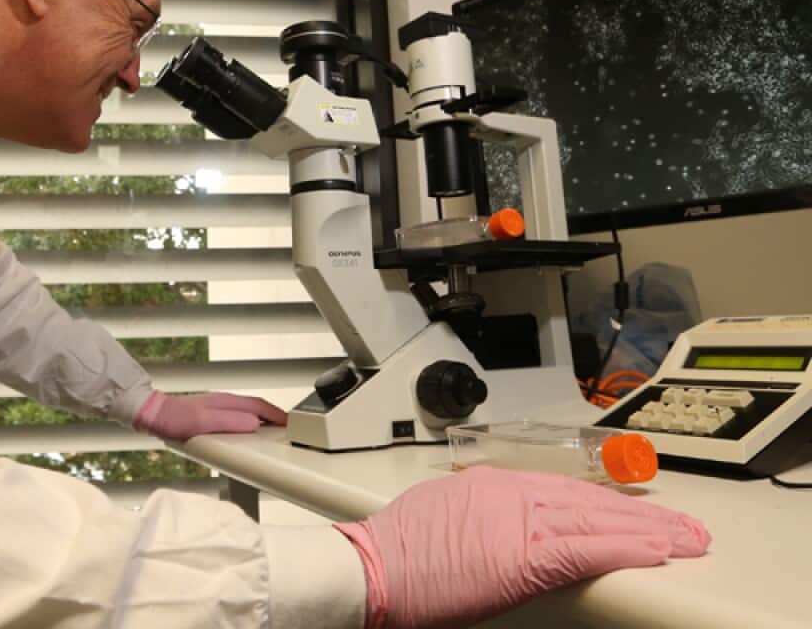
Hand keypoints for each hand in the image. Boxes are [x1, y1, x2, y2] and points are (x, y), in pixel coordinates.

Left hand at [133, 390, 286, 440]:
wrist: (153, 415)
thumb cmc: (175, 418)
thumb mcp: (204, 423)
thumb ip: (230, 423)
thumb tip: (255, 424)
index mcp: (227, 402)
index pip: (260, 406)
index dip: (277, 415)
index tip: (291, 424)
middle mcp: (225, 403)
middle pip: (256, 408)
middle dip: (273, 417)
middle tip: (286, 430)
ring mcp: (217, 409)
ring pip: (246, 413)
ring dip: (261, 422)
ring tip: (270, 435)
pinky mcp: (210, 416)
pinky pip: (236, 420)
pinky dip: (246, 426)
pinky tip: (244, 436)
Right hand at [336, 466, 710, 628]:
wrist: (370, 568)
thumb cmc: (392, 555)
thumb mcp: (441, 518)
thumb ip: (480, 520)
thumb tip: (499, 535)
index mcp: (489, 486)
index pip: (564, 490)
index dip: (607, 503)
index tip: (634, 512)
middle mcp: (509, 494)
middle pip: (591, 501)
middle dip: (641, 515)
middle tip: (681, 525)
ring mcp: (518, 521)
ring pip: (599, 521)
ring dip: (648, 531)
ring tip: (686, 539)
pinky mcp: (523, 555)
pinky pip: (587, 549)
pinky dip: (625, 549)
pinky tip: (655, 552)